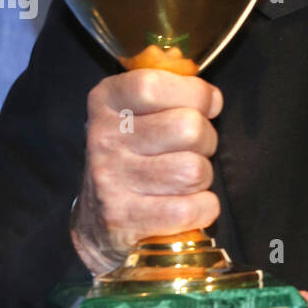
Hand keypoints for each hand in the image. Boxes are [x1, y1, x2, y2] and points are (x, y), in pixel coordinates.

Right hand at [70, 69, 222, 273]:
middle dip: (206, 141)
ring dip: (202, 178)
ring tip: (184, 180)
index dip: (195, 95)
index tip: (204, 108)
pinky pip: (190, 209)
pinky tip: (189, 206)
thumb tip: (211, 97)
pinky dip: (204, 209)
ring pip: (193, 170)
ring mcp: (110, 179)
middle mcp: (103, 138)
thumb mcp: (137, 113)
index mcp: (106, 101)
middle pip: (188, 127)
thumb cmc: (134, 158)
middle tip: (192, 151)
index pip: (154, 86)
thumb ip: (172, 93)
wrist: (97, 222)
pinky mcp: (123, 219)